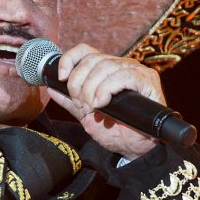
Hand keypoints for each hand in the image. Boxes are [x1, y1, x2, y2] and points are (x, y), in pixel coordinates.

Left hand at [47, 43, 160, 160]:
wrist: (135, 149)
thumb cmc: (115, 131)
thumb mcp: (86, 115)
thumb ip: (70, 101)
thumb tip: (51, 88)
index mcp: (106, 69)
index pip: (85, 50)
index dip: (70, 59)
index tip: (61, 78)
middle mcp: (121, 65)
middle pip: (92, 59)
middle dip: (79, 83)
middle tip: (81, 104)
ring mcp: (136, 71)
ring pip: (105, 66)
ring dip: (92, 89)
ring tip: (92, 107)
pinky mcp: (148, 81)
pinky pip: (123, 76)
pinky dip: (107, 89)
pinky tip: (102, 103)